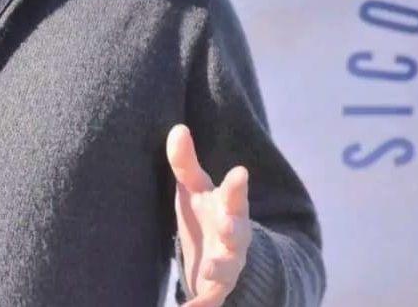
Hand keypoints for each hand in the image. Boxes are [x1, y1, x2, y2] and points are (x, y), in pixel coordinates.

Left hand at [167, 124, 251, 306]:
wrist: (221, 256)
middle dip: (235, 230)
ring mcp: (228, 264)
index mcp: (229, 208)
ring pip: (229, 268)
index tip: (240, 173)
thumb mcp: (195, 188)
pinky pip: (211, 299)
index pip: (235, 194)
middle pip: (238, 233)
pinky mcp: (216, 288)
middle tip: (230, 226)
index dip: (237, 185)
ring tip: (211, 271)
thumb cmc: (205, 213)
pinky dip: (201, 305)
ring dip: (221, 269)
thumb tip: (177, 128)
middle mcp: (233, 236)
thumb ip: (185, 162)